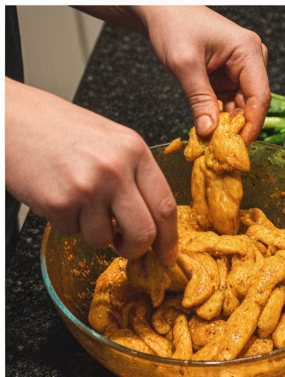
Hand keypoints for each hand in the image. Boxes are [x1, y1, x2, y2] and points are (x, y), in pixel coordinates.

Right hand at [6, 80, 177, 262]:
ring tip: (76, 201)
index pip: (165, 206)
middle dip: (135, 249)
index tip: (167, 255)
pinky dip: (64, 222)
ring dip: (92, 232)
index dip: (169, 239)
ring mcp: (88, 186)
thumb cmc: (53, 127)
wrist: (4, 114)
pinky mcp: (59, 202)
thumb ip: (133, 176)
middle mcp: (115, 168)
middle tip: (125, 248)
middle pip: (144, 233)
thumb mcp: (107, 140)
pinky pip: (72, 232)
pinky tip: (55, 194)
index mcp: (133, 150)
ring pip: (105, 239)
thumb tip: (154, 222)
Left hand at [136, 6, 269, 143]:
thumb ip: (199, 99)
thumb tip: (210, 132)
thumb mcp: (184, 64)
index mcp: (248, 51)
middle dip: (236, 126)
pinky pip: (230, 103)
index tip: (237, 146)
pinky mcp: (231, 76)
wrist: (159, 10)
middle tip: (218, 144)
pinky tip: (208, 122)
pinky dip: (219, 115)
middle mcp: (251, 60)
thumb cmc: (172, 23)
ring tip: (210, 135)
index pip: (260, 97)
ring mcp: (242, 69)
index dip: (251, 126)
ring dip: (226, 123)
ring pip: (241, 107)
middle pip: (252, 105)